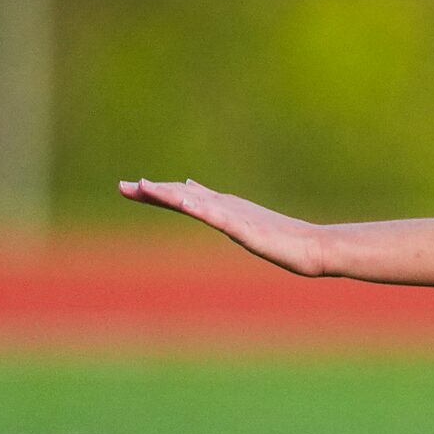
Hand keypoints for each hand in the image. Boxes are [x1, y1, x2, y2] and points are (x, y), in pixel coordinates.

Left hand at [120, 178, 327, 277]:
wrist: (312, 246)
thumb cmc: (283, 238)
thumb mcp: (245, 224)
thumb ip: (221, 208)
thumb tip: (194, 190)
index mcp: (223, 207)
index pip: (183, 197)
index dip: (157, 192)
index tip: (131, 188)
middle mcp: (225, 206)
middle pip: (182, 196)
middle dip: (152, 191)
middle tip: (122, 187)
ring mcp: (235, 216)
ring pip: (195, 202)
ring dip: (169, 194)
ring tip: (145, 188)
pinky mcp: (246, 228)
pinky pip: (219, 217)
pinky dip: (200, 207)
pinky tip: (185, 203)